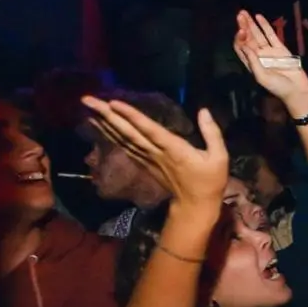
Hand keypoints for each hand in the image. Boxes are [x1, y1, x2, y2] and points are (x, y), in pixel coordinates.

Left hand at [80, 96, 226, 213]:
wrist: (196, 206)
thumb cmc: (210, 181)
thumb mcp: (220, 158)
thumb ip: (212, 133)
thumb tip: (203, 110)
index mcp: (173, 149)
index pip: (149, 129)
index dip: (131, 116)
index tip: (113, 102)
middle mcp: (156, 153)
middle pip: (128, 132)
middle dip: (107, 115)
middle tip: (87, 100)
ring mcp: (148, 159)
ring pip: (123, 139)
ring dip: (104, 123)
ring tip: (88, 109)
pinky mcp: (145, 164)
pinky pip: (126, 147)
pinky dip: (111, 135)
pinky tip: (101, 126)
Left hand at [234, 11, 307, 114]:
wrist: (297, 90)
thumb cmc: (278, 87)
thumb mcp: (262, 77)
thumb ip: (253, 62)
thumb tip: (245, 45)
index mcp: (251, 64)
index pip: (241, 48)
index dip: (239, 39)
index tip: (241, 31)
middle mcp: (258, 56)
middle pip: (248, 38)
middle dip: (243, 27)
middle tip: (239, 15)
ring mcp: (269, 51)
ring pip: (258, 35)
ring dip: (251, 24)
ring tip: (244, 13)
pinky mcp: (280, 49)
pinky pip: (271, 35)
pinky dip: (265, 26)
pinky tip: (258, 17)